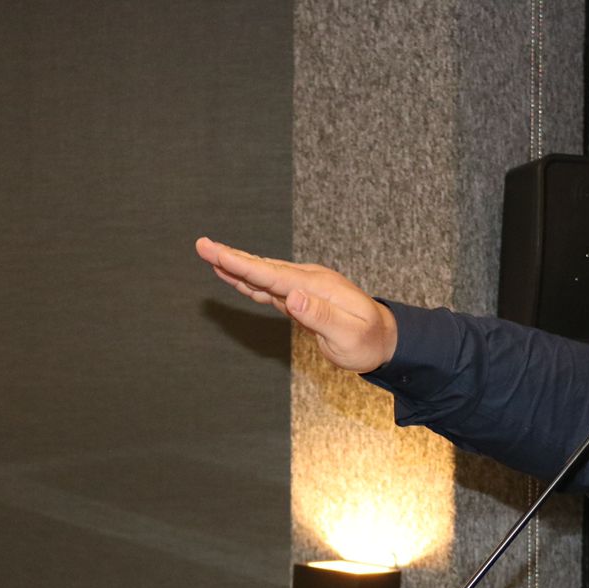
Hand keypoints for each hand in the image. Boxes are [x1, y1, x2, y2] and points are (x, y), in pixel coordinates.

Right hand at [195, 237, 397, 372]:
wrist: (386, 340)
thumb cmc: (368, 341)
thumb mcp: (348, 335)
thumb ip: (319, 316)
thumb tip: (291, 297)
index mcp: (317, 287)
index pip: (272, 275)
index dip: (241, 265)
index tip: (215, 253)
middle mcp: (309, 281)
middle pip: (263, 269)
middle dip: (231, 258)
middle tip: (202, 245)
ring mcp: (306, 288)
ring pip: (265, 276)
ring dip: (238, 267)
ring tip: (211, 256)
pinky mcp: (303, 298)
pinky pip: (272, 288)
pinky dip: (251, 281)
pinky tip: (236, 277)